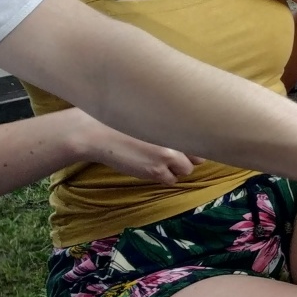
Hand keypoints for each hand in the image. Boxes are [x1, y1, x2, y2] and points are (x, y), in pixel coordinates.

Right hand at [70, 111, 194, 183]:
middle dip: (187, 158)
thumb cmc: (119, 120)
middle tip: (172, 156)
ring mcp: (168, 156)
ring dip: (176, 169)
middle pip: (198, 157)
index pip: (199, 138)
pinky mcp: (156, 170)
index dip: (194, 145)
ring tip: (159, 162)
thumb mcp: (149, 116)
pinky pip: (170, 180)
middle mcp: (176, 139)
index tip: (187, 146)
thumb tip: (180, 131)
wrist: (97, 133)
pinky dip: (164, 177)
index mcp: (175, 122)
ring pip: (186, 170)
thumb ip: (167, 123)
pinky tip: (151, 169)